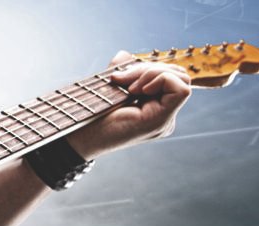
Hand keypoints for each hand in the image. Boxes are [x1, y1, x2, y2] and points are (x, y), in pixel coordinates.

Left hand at [68, 51, 191, 158]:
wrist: (77, 137)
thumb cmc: (88, 116)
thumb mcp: (109, 87)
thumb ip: (120, 72)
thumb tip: (125, 55)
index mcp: (153, 109)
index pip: (170, 76)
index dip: (150, 68)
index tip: (122, 79)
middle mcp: (162, 116)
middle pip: (178, 74)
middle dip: (150, 68)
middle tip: (123, 81)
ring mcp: (164, 121)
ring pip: (182, 78)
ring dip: (153, 73)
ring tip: (129, 88)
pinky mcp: (161, 122)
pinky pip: (182, 89)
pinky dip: (160, 80)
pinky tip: (137, 91)